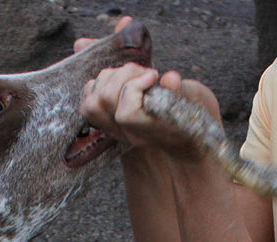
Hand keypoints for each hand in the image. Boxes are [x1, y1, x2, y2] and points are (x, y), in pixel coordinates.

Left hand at [75, 16, 220, 158]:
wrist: (181, 134)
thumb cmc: (188, 115)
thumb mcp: (190, 102)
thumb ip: (179, 91)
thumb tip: (170, 78)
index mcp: (148, 133)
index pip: (125, 115)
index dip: (134, 88)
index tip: (154, 76)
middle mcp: (126, 134)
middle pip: (104, 101)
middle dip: (124, 75)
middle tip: (145, 72)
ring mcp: (113, 129)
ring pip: (92, 100)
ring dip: (110, 76)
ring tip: (133, 74)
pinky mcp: (104, 120)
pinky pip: (86, 99)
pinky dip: (98, 82)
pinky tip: (118, 79)